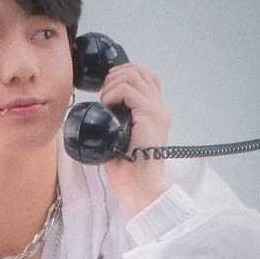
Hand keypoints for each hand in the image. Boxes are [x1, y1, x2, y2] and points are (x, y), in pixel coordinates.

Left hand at [99, 62, 170, 216]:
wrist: (140, 187)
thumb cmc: (129, 171)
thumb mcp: (121, 140)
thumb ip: (118, 124)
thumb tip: (99, 116)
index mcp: (155, 114)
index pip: (146, 78)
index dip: (124, 75)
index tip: (107, 90)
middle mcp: (160, 109)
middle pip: (141, 71)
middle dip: (117, 74)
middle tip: (103, 93)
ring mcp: (157, 111)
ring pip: (135, 76)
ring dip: (113, 84)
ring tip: (104, 101)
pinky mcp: (150, 115)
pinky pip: (129, 91)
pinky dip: (113, 93)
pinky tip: (106, 106)